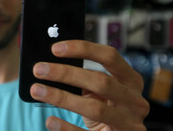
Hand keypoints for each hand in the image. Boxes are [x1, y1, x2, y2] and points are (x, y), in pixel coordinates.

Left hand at [30, 40, 149, 130]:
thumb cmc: (105, 109)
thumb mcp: (100, 92)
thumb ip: (83, 78)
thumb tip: (50, 66)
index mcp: (131, 81)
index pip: (110, 56)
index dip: (83, 49)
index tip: (55, 48)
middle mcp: (135, 101)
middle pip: (100, 81)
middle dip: (66, 73)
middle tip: (39, 69)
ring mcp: (129, 124)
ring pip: (94, 108)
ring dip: (61, 97)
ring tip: (37, 90)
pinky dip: (67, 127)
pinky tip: (50, 121)